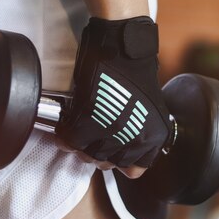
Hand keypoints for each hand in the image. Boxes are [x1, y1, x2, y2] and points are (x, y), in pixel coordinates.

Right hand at [56, 17, 172, 173]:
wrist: (121, 48)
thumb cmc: (134, 73)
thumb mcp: (150, 109)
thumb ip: (140, 132)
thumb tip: (125, 149)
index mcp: (153, 138)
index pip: (134, 170)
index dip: (122, 161)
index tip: (115, 149)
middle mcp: (133, 140)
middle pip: (106, 164)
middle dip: (98, 151)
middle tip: (95, 133)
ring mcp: (110, 133)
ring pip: (86, 156)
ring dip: (82, 144)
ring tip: (83, 126)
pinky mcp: (86, 123)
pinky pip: (69, 142)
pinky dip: (65, 134)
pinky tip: (70, 122)